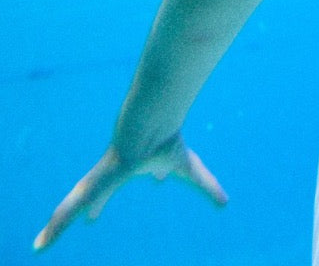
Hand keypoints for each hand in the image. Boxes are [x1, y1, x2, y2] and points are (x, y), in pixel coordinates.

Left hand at [33, 135, 226, 250]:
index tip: (136, 192)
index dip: (136, 188)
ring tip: (50, 236)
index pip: (130, 181)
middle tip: (92, 219)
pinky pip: (68, 210)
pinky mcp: (90, 185)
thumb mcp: (190, 172)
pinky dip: (56, 226)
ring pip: (79, 201)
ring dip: (66, 218)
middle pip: (102, 192)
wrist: (146, 126)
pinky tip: (42, 242)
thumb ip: (208, 187)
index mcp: (137, 167)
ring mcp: (100, 178)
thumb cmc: (165, 143)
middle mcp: (115, 172)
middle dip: (98, 204)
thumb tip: (225, 203)